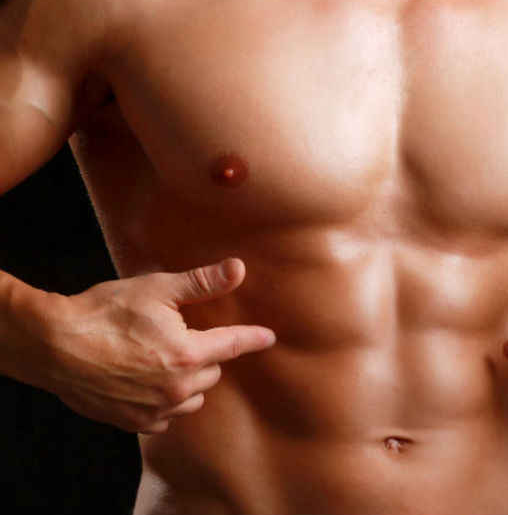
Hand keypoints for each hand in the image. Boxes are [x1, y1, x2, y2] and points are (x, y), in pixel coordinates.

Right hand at [28, 258, 274, 433]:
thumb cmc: (104, 313)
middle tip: (180, 336)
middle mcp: (178, 389)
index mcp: (188, 354)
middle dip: (204, 354)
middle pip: (212, 371)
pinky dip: (165, 402)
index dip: (253, 338)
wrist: (53, 345)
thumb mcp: (156, 289)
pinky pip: (166, 417)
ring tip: (164, 361)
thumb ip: (201, 283)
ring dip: (188, 381)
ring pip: (192, 397)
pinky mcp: (135, 423)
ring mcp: (156, 410)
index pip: (233, 345)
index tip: (268, 337)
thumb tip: (238, 270)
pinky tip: (149, 383)